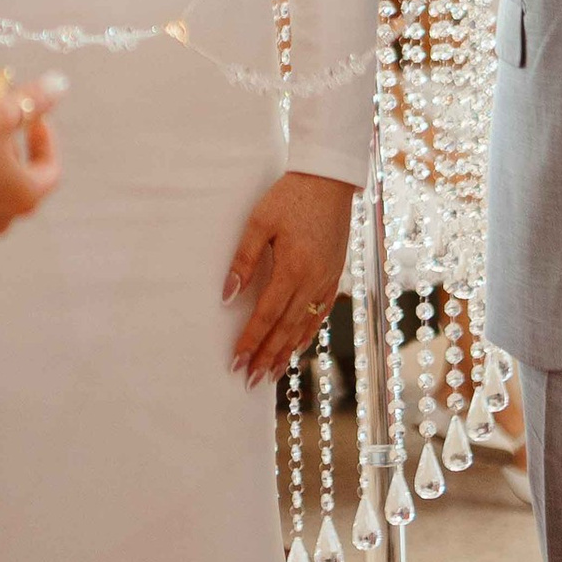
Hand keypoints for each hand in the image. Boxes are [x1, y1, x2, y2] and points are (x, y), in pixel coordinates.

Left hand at [225, 171, 356, 383]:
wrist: (330, 181)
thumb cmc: (290, 196)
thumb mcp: (259, 221)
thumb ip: (243, 259)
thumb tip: (227, 295)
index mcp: (293, 268)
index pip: (268, 316)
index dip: (251, 341)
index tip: (236, 362)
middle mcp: (314, 281)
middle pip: (287, 329)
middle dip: (267, 356)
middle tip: (249, 380)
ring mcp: (327, 281)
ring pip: (305, 326)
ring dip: (286, 352)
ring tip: (270, 375)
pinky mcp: (334, 276)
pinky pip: (320, 315)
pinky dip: (306, 335)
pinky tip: (296, 347)